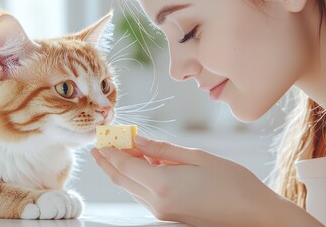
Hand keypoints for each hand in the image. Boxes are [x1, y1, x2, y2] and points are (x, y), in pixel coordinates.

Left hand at [91, 135, 281, 226]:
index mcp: (162, 185)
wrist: (254, 216)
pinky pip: (145, 193)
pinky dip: (137, 177)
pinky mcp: (169, 215)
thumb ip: (163, 149)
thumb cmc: (232, 184)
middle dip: (107, 161)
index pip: (124, 166)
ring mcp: (162, 212)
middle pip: (122, 179)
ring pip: (131, 187)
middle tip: (98, 145)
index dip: (109, 150)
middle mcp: (157, 202)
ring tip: (118, 149)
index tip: (101, 137)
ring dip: (122, 168)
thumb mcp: (198, 158)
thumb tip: (138, 140)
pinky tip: (141, 163)